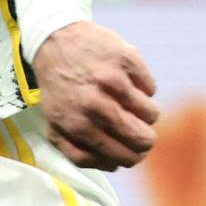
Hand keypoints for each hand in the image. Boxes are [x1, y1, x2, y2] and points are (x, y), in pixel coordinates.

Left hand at [32, 19, 159, 169]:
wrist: (54, 39)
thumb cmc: (58, 87)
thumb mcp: (55, 123)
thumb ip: (78, 152)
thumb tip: (112, 166)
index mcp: (77, 126)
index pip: (121, 156)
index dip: (133, 158)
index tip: (135, 152)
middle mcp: (95, 104)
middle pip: (143, 138)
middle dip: (146, 140)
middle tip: (142, 132)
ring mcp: (113, 80)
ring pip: (151, 114)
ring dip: (145, 113)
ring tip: (130, 103)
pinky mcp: (127, 60)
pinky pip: (151, 87)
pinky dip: (144, 87)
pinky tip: (126, 80)